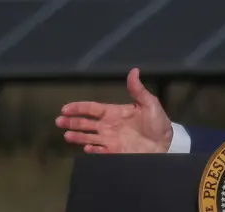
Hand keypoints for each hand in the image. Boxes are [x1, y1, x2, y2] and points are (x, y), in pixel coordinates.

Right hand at [56, 67, 173, 152]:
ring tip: (65, 135)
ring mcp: (110, 140)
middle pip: (86, 123)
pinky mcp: (115, 153)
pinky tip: (85, 148)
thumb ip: (138, 89)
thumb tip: (134, 70)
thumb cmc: (157, 122)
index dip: (79, 108)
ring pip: (89, 137)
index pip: (92, 108)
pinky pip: (100, 151)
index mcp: (114, 112)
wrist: (165, 144)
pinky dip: (92, 150)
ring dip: (77, 136)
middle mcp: (109, 126)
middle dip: (72, 122)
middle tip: (58, 121)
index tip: (65, 108)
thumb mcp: (150, 103)